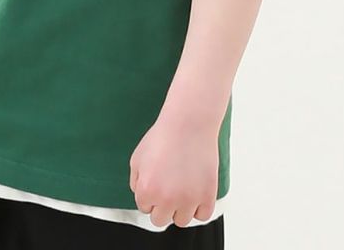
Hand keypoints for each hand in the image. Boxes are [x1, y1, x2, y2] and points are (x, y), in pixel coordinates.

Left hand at [128, 110, 219, 228]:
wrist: (188, 123)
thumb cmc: (163, 137)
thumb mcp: (138, 157)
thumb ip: (136, 182)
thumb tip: (144, 200)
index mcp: (146, 191)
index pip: (145, 208)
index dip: (150, 192)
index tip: (158, 178)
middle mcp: (166, 200)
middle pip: (161, 220)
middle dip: (163, 205)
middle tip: (169, 186)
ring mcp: (188, 200)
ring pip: (181, 221)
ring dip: (181, 207)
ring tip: (183, 187)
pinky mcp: (207, 196)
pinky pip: (202, 216)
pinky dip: (199, 207)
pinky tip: (196, 191)